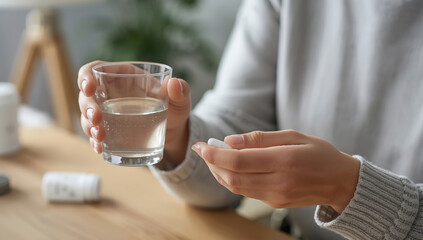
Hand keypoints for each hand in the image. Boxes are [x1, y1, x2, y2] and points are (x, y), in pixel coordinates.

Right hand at [77, 61, 191, 164]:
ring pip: (87, 115)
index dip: (86, 76)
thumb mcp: (180, 101)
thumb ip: (181, 91)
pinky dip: (94, 141)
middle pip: (87, 95)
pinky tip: (99, 148)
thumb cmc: (175, 110)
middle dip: (88, 107)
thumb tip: (174, 83)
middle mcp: (111, 92)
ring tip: (100, 137)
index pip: (96, 69)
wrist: (173, 134)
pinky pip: (94, 133)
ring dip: (88, 126)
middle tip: (97, 119)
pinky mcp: (108, 129)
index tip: (89, 88)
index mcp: (124, 75)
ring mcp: (107, 111)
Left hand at [191, 130, 359, 213]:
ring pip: (236, 187)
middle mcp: (278, 183)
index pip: (238, 161)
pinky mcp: (275, 203)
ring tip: (213, 157)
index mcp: (284, 161)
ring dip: (219, 173)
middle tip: (203, 149)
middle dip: (212, 164)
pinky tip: (230, 167)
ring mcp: (275, 197)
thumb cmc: (320, 154)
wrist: (341, 183)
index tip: (201, 145)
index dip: (214, 154)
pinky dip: (232, 180)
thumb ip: (262, 139)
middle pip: (232, 177)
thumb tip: (231, 141)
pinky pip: (246, 192)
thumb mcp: (295, 136)